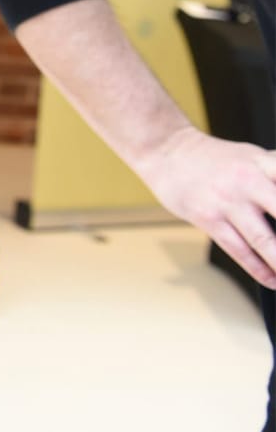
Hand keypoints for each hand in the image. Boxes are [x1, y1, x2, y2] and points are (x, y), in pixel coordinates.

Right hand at [136, 126, 275, 286]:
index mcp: (264, 163)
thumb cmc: (214, 158)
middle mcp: (248, 181)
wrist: (165, 151)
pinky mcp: (208, 218)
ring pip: (265, 240)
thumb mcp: (252, 156)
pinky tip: (273, 280)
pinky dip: (259, 269)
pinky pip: (238, 250)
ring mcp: (227, 201)